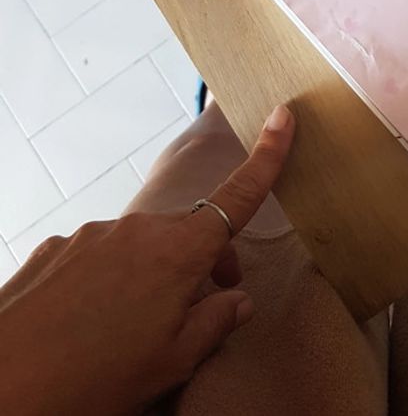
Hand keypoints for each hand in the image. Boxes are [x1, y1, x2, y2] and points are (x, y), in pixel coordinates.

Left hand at [0, 104, 294, 415]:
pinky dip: (107, 283)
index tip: (282, 116)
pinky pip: (98, 257)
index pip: (237, 197)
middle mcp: (135, 231)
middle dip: (202, 263)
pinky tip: (91, 325)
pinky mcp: (56, 249)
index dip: (267, 157)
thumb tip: (237, 300)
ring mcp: (91, 236)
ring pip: (141, 248)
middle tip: (199, 310)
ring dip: (151, 278)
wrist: (1, 387)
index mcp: (175, 253)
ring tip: (131, 332)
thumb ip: (214, 323)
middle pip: (187, 234)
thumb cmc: (92, 380)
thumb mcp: (171, 363)